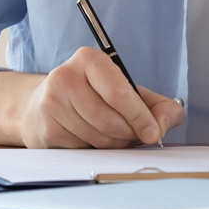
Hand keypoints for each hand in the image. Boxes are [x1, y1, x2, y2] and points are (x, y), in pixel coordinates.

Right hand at [24, 47, 185, 148]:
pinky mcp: (47, 128)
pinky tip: (93, 137)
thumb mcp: (132, 92)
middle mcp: (65, 77)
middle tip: (133, 135)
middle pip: (109, 120)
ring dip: (114, 144)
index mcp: (89, 60)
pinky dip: (95, 149)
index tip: (152, 132)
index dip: (140, 117)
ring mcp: (52, 104)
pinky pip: (83, 149)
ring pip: (98, 137)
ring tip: (115, 135)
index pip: (118, 93)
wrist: (47, 104)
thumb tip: (160, 126)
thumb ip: (161, 106)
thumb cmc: (96, 96)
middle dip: (129, 134)